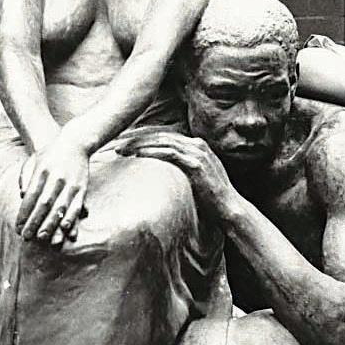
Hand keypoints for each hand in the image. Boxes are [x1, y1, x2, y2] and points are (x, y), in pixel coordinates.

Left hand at [16, 129, 89, 246]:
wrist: (75, 142)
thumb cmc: (50, 154)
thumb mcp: (34, 161)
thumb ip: (26, 177)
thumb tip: (22, 196)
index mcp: (41, 172)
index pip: (30, 196)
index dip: (24, 213)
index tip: (18, 227)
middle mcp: (56, 178)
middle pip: (44, 204)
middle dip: (35, 222)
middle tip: (27, 237)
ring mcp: (70, 184)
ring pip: (60, 207)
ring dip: (52, 224)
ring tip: (43, 237)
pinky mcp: (82, 187)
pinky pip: (76, 205)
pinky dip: (71, 217)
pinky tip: (65, 228)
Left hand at [116, 132, 239, 221]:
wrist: (229, 209)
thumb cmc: (211, 198)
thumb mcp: (195, 178)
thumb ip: (181, 169)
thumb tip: (160, 172)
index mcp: (196, 145)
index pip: (164, 135)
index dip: (142, 137)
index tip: (123, 142)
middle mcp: (197, 144)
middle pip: (160, 135)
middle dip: (136, 137)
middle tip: (115, 141)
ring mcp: (197, 152)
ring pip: (161, 141)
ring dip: (139, 144)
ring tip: (120, 148)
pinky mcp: (196, 163)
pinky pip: (169, 153)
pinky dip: (151, 151)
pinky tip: (136, 154)